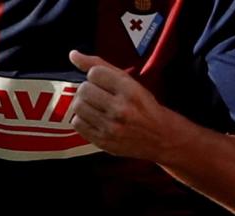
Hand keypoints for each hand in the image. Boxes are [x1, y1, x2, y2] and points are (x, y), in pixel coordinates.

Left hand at [68, 51, 189, 161]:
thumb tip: (73, 55)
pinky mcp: (103, 141)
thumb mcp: (130, 82)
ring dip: (84, 104)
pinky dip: (82, 119)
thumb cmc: (146, 107)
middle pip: (84, 89)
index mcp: (130, 91)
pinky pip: (77, 124)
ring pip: (78, 106)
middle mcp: (120, 109)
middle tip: (100, 95)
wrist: (161, 137)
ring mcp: (111, 127)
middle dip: (89, 90)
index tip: (104, 82)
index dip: (96, 76)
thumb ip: (101, 66)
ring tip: (96, 106)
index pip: (94, 73)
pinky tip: (95, 119)